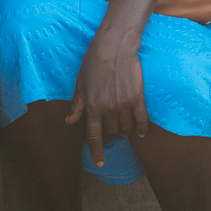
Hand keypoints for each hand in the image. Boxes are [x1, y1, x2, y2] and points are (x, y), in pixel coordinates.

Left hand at [67, 33, 147, 167]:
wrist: (115, 47)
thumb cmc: (94, 62)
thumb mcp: (80, 83)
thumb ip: (76, 105)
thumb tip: (69, 121)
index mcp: (91, 107)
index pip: (94, 136)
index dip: (96, 151)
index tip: (100, 163)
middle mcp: (108, 110)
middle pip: (111, 132)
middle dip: (110, 133)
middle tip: (111, 128)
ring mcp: (124, 105)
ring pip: (126, 128)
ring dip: (124, 130)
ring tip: (123, 126)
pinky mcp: (138, 99)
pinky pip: (141, 120)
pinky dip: (141, 128)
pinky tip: (141, 133)